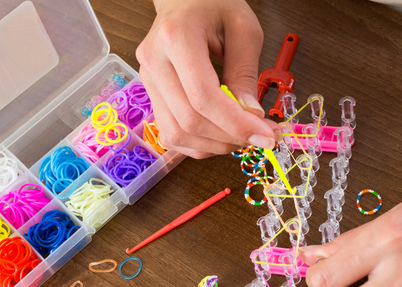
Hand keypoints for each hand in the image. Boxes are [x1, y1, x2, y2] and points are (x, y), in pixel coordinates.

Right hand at [136, 0, 280, 158]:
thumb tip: (251, 117)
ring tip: (241, 137)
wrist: (184, 0)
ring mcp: (149, 83)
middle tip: (259, 138)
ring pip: (177, 134)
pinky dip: (199, 145)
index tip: (265, 136)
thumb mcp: (243, 29)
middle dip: (229, 137)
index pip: (203, 97)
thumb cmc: (213, 5)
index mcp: (176, 38)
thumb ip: (245, 74)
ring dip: (214, 145)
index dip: (236, 124)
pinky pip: (172, 135)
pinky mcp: (152, 97)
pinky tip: (220, 137)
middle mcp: (154, 63)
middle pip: (189, 121)